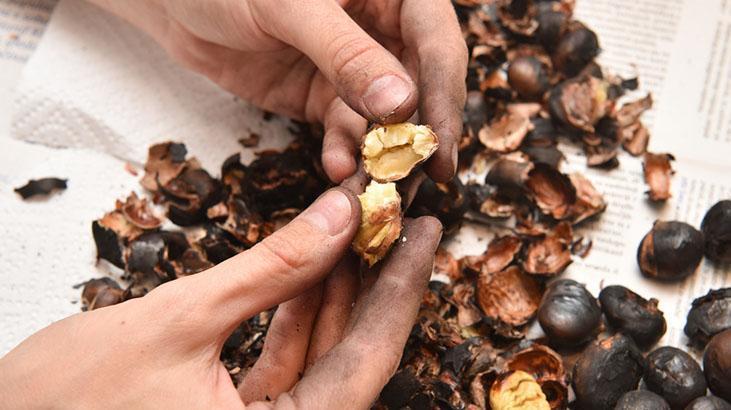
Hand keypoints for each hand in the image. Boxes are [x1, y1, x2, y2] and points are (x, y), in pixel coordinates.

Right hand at [0, 188, 442, 408]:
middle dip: (371, 283)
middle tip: (394, 219)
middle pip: (350, 357)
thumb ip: (270, 270)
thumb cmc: (64, 401)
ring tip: (354, 230)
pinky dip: (295, 313)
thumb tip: (339, 216)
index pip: (367, 361)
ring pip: (318, 356)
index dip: (400, 290)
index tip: (422, 233)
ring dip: (333, 293)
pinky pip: (283, 361)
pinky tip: (308, 269)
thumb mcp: (181, 320)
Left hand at [89, 0, 467, 182]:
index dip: (445, 93)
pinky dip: (344, 153)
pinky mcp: (325, 96)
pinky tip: (337, 170)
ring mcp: (353, 66)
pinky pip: (346, 130)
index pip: (436, 41)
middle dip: (415, 135)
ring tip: (371, 188)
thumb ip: (348, 54)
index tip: (442, 144)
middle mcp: (381, 29)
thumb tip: (403, 105)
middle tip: (415, 181)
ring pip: (384, 117)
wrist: (172, 1)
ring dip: (379, 154)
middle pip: (419, 85)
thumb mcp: (290, 8)